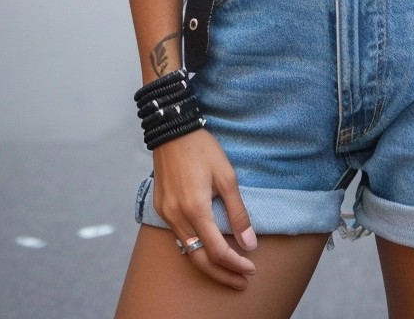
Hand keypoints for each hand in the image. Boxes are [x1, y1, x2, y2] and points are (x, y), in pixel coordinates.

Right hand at [152, 130, 257, 290]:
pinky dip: (195, 248)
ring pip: (188, 251)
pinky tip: (209, 247)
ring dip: (209, 264)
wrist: (172, 131)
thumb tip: (249, 243)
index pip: (217, 251)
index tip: (251, 268)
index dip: (235, 264)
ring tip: (229, 269)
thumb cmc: (202, 149)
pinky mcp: (162, 209)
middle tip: (242, 282)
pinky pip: (179, 237)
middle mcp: (177, 217)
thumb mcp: (227, 176)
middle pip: (200, 260)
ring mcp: (166, 214)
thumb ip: (237, 212)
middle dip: (222, 275)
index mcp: (195, 209)